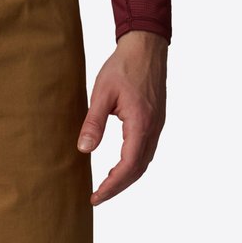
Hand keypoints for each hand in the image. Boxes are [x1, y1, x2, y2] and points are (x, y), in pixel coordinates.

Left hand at [77, 29, 167, 205]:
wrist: (146, 45)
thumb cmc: (123, 66)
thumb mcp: (102, 93)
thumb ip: (93, 123)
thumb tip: (83, 150)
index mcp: (141, 123)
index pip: (128, 165)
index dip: (112, 185)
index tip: (96, 196)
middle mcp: (153, 128)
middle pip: (138, 169)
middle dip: (118, 187)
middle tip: (98, 197)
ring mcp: (157, 125)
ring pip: (144, 162)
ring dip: (126, 178)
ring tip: (106, 187)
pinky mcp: (156, 121)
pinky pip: (146, 151)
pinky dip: (133, 165)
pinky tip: (119, 167)